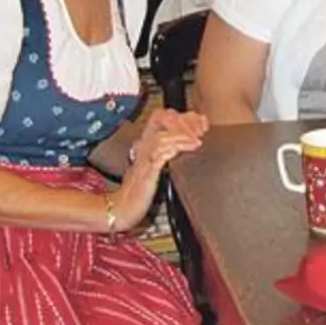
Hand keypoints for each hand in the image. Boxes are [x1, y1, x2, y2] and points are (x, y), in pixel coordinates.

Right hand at [107, 110, 205, 231]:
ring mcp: (144, 157)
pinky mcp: (146, 171)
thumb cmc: (140, 192)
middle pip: (161, 117)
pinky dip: (177, 147)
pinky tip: (191, 148)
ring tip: (199, 139)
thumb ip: (170, 153)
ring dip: (184, 134)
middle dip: (185, 120)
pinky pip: (160, 152)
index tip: (203, 124)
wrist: (121, 209)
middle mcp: (144, 145)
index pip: (164, 115)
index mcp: (147, 141)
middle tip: (202, 130)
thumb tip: (194, 145)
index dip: (186, 116)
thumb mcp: (158, 167)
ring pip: (162, 134)